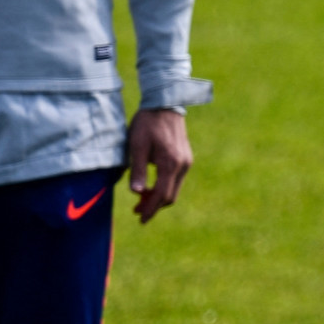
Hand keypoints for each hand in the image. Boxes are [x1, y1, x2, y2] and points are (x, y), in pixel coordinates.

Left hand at [127, 107, 192, 223]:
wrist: (165, 103)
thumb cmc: (147, 123)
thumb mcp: (137, 145)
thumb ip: (138, 170)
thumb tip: (137, 193)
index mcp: (170, 163)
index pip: (162, 195)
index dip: (150, 209)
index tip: (140, 219)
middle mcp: (183, 165)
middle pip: (170, 196)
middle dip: (154, 206)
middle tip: (137, 211)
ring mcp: (186, 161)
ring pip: (174, 189)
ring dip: (159, 197)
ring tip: (142, 200)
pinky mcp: (186, 158)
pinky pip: (176, 179)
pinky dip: (164, 187)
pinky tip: (152, 185)